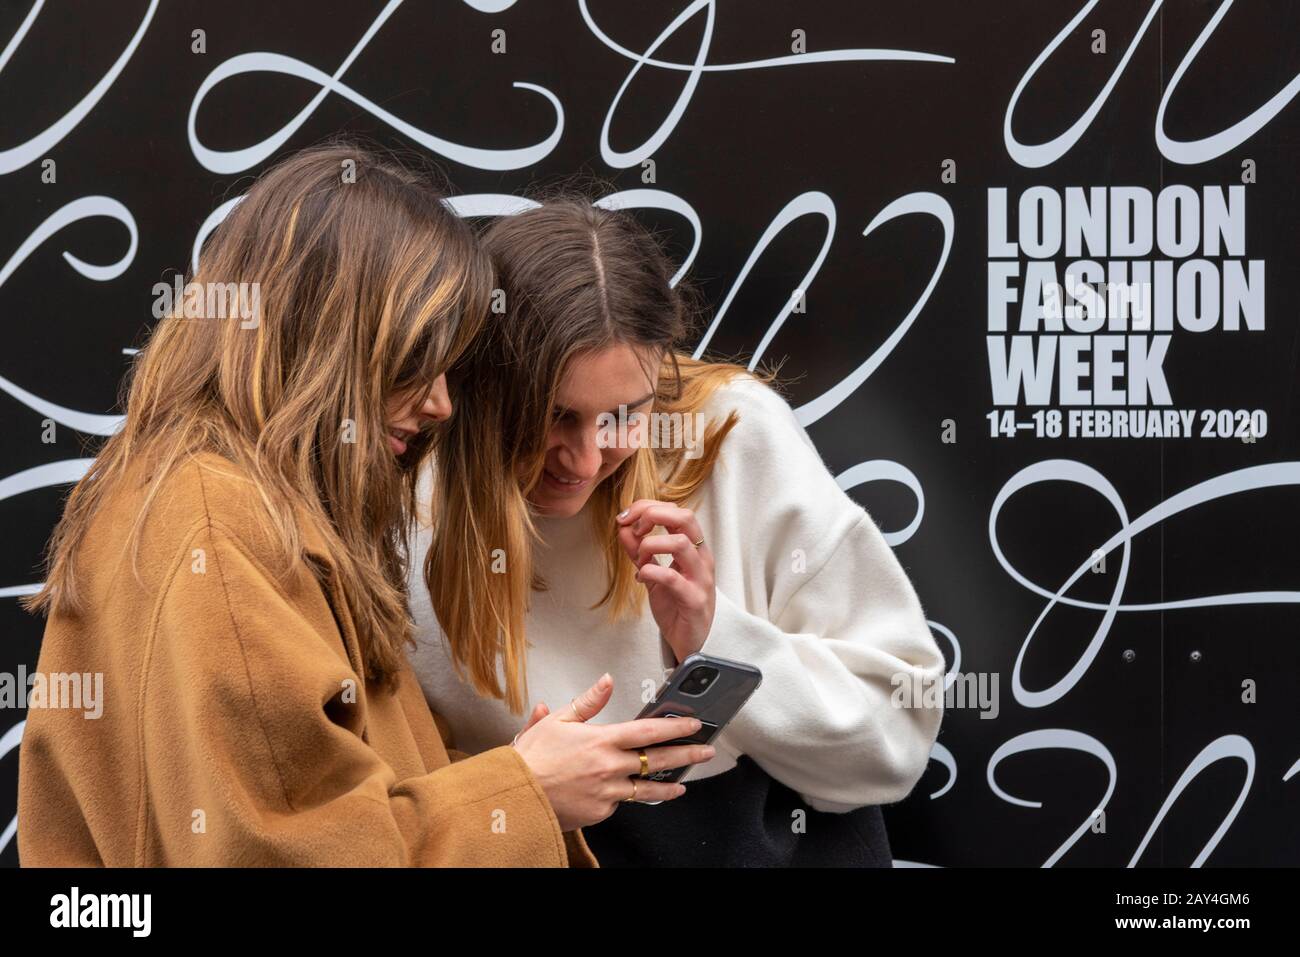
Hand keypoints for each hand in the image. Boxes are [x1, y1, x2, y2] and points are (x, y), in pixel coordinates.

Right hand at [511, 674, 715, 830]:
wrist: (515, 797)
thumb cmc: (531, 759)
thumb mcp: (556, 720)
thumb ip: (587, 702)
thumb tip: (606, 682)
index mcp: (602, 741)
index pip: (649, 731)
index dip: (675, 727)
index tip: (693, 724)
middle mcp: (610, 767)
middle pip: (659, 761)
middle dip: (687, 754)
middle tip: (706, 751)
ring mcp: (608, 793)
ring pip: (647, 789)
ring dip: (669, 785)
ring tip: (683, 783)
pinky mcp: (601, 812)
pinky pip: (620, 803)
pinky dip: (624, 797)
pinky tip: (626, 792)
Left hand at [616, 500, 715, 663]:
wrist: (691, 642)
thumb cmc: (676, 605)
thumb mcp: (653, 573)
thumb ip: (639, 551)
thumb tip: (623, 527)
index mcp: (694, 548)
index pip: (677, 511)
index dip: (648, 507)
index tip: (625, 517)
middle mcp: (701, 558)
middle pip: (685, 518)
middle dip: (653, 515)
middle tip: (634, 528)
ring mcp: (700, 578)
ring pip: (680, 543)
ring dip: (650, 545)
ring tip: (639, 559)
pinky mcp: (694, 600)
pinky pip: (672, 577)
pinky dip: (650, 572)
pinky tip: (641, 578)